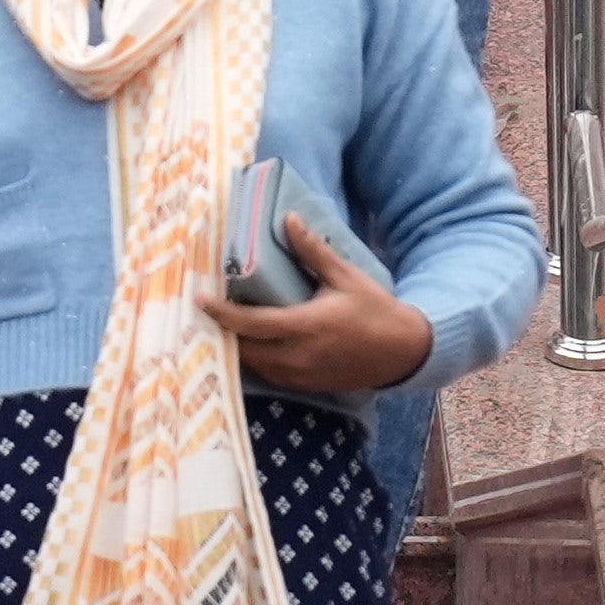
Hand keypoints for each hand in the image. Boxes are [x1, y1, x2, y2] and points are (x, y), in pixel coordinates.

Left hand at [217, 196, 439, 400]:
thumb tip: (289, 218)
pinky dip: (256, 361)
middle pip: (245, 349)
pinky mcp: (309, 385)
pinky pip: (271, 375)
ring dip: (237, 348)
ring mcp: (303, 375)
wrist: (406, 351)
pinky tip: (248, 344)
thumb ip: (313, 251)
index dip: (222, 313)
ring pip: (256, 366)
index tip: (199, 299)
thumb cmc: (375, 310)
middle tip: (202, 312)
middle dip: (221, 333)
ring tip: (219, 326)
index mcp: (306, 326)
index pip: (252, 324)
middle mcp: (299, 356)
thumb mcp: (346, 276)